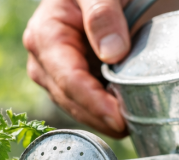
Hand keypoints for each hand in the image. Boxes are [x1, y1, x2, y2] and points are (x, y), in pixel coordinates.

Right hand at [23, 0, 129, 137]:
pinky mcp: (70, 82)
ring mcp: (56, 73)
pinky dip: (104, 113)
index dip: (94, 103)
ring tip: (133, 123)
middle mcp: (44, 58)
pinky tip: (126, 115)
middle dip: (101, 118)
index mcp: (46, 33)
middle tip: (133, 127)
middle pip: (70, 100)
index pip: (68, 79)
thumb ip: (103, 13)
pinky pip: (85, 105)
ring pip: (76, 108)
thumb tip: (112, 53)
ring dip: (103, 120)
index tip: (119, 119)